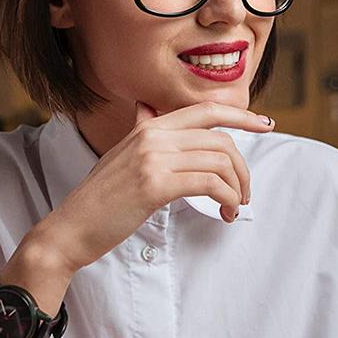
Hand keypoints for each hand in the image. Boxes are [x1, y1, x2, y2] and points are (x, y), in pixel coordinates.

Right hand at [38, 100, 274, 273]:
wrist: (71, 228)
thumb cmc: (102, 199)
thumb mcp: (121, 156)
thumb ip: (141, 133)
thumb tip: (148, 109)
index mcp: (149, 126)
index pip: (206, 110)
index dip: (242, 116)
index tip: (266, 125)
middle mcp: (152, 135)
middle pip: (221, 139)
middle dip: (243, 168)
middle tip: (244, 193)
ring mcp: (153, 158)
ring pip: (220, 162)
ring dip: (237, 188)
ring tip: (233, 208)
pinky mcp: (154, 185)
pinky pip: (210, 184)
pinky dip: (226, 199)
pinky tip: (223, 214)